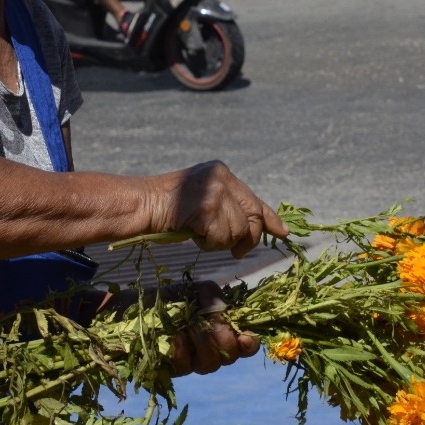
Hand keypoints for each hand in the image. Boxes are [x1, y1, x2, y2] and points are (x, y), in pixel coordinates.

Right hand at [157, 161, 287, 256]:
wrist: (141, 204)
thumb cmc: (168, 208)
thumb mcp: (203, 199)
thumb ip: (228, 206)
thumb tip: (259, 227)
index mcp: (222, 172)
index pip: (254, 199)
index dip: (271, 219)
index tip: (283, 232)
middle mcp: (222, 178)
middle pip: (253, 218)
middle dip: (248, 239)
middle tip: (237, 252)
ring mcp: (215, 192)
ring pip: (238, 231)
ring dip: (220, 242)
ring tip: (199, 234)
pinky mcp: (207, 208)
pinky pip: (221, 238)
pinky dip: (208, 244)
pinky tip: (193, 234)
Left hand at [167, 281, 257, 375]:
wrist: (138, 307)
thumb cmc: (172, 297)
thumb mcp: (194, 289)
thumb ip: (212, 294)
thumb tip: (219, 308)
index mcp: (223, 330)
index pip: (246, 346)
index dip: (250, 344)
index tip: (244, 337)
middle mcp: (212, 350)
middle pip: (230, 357)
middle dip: (221, 337)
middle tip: (205, 320)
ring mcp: (193, 362)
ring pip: (209, 365)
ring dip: (202, 342)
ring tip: (188, 325)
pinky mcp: (174, 370)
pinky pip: (184, 366)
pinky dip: (180, 348)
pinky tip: (173, 335)